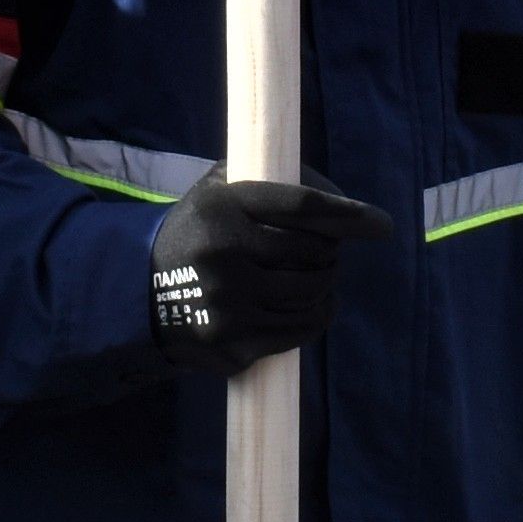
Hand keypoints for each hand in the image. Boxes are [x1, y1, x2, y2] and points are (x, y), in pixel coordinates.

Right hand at [148, 178, 384, 371]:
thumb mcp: (219, 188)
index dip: (348, 215)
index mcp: (222, 207)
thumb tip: (342, 202)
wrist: (141, 291)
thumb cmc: (200, 230)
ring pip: (314, 292)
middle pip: (315, 253)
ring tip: (317, 276)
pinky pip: (302, 328)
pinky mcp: (234, 342)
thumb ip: (274, 179)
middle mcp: (223, 254)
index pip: (303, 207)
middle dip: (331, 252)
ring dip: (326, 283)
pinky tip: (313, 304)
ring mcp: (228, 303)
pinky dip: (318, 314)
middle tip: (326, 251)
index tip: (381, 225)